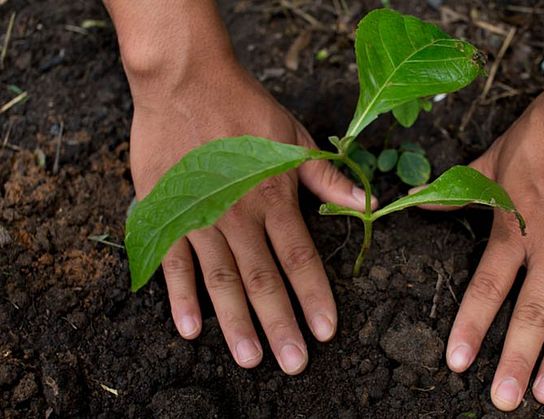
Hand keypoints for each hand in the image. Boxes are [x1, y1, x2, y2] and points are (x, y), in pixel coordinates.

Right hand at [129, 59, 370, 373]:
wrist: (185, 82)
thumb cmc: (246, 107)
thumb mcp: (295, 138)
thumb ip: (326, 178)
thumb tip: (367, 202)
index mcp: (275, 199)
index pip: (300, 259)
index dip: (315, 297)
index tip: (326, 332)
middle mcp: (239, 216)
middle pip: (264, 280)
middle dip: (280, 325)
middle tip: (293, 364)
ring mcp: (200, 217)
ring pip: (222, 280)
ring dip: (236, 322)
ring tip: (251, 358)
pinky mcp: (166, 213)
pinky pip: (174, 262)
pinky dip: (181, 296)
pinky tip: (192, 329)